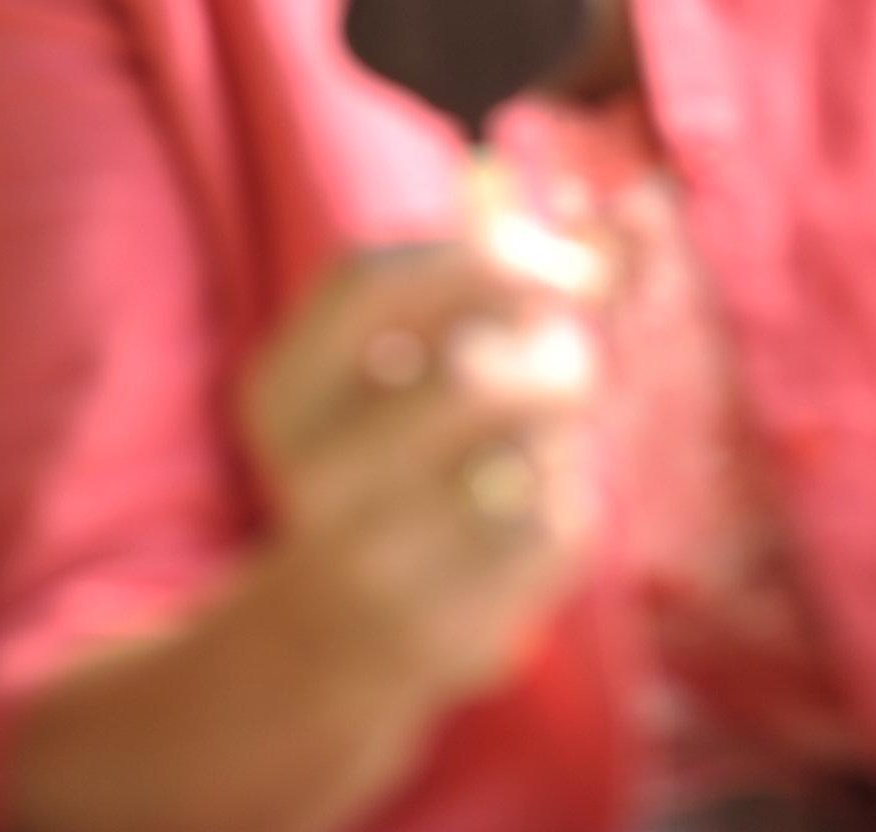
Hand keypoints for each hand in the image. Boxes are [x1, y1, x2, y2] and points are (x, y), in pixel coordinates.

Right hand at [232, 232, 600, 711]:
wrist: (339, 631)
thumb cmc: (386, 455)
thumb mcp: (382, 367)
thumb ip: (463, 288)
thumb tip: (592, 244)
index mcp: (282, 392)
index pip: (372, 282)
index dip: (486, 257)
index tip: (573, 269)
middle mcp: (313, 476)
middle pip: (473, 380)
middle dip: (554, 357)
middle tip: (575, 362)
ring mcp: (374, 562)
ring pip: (529, 456)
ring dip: (559, 431)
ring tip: (544, 434)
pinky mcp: (445, 626)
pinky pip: (558, 524)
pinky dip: (567, 499)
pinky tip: (525, 514)